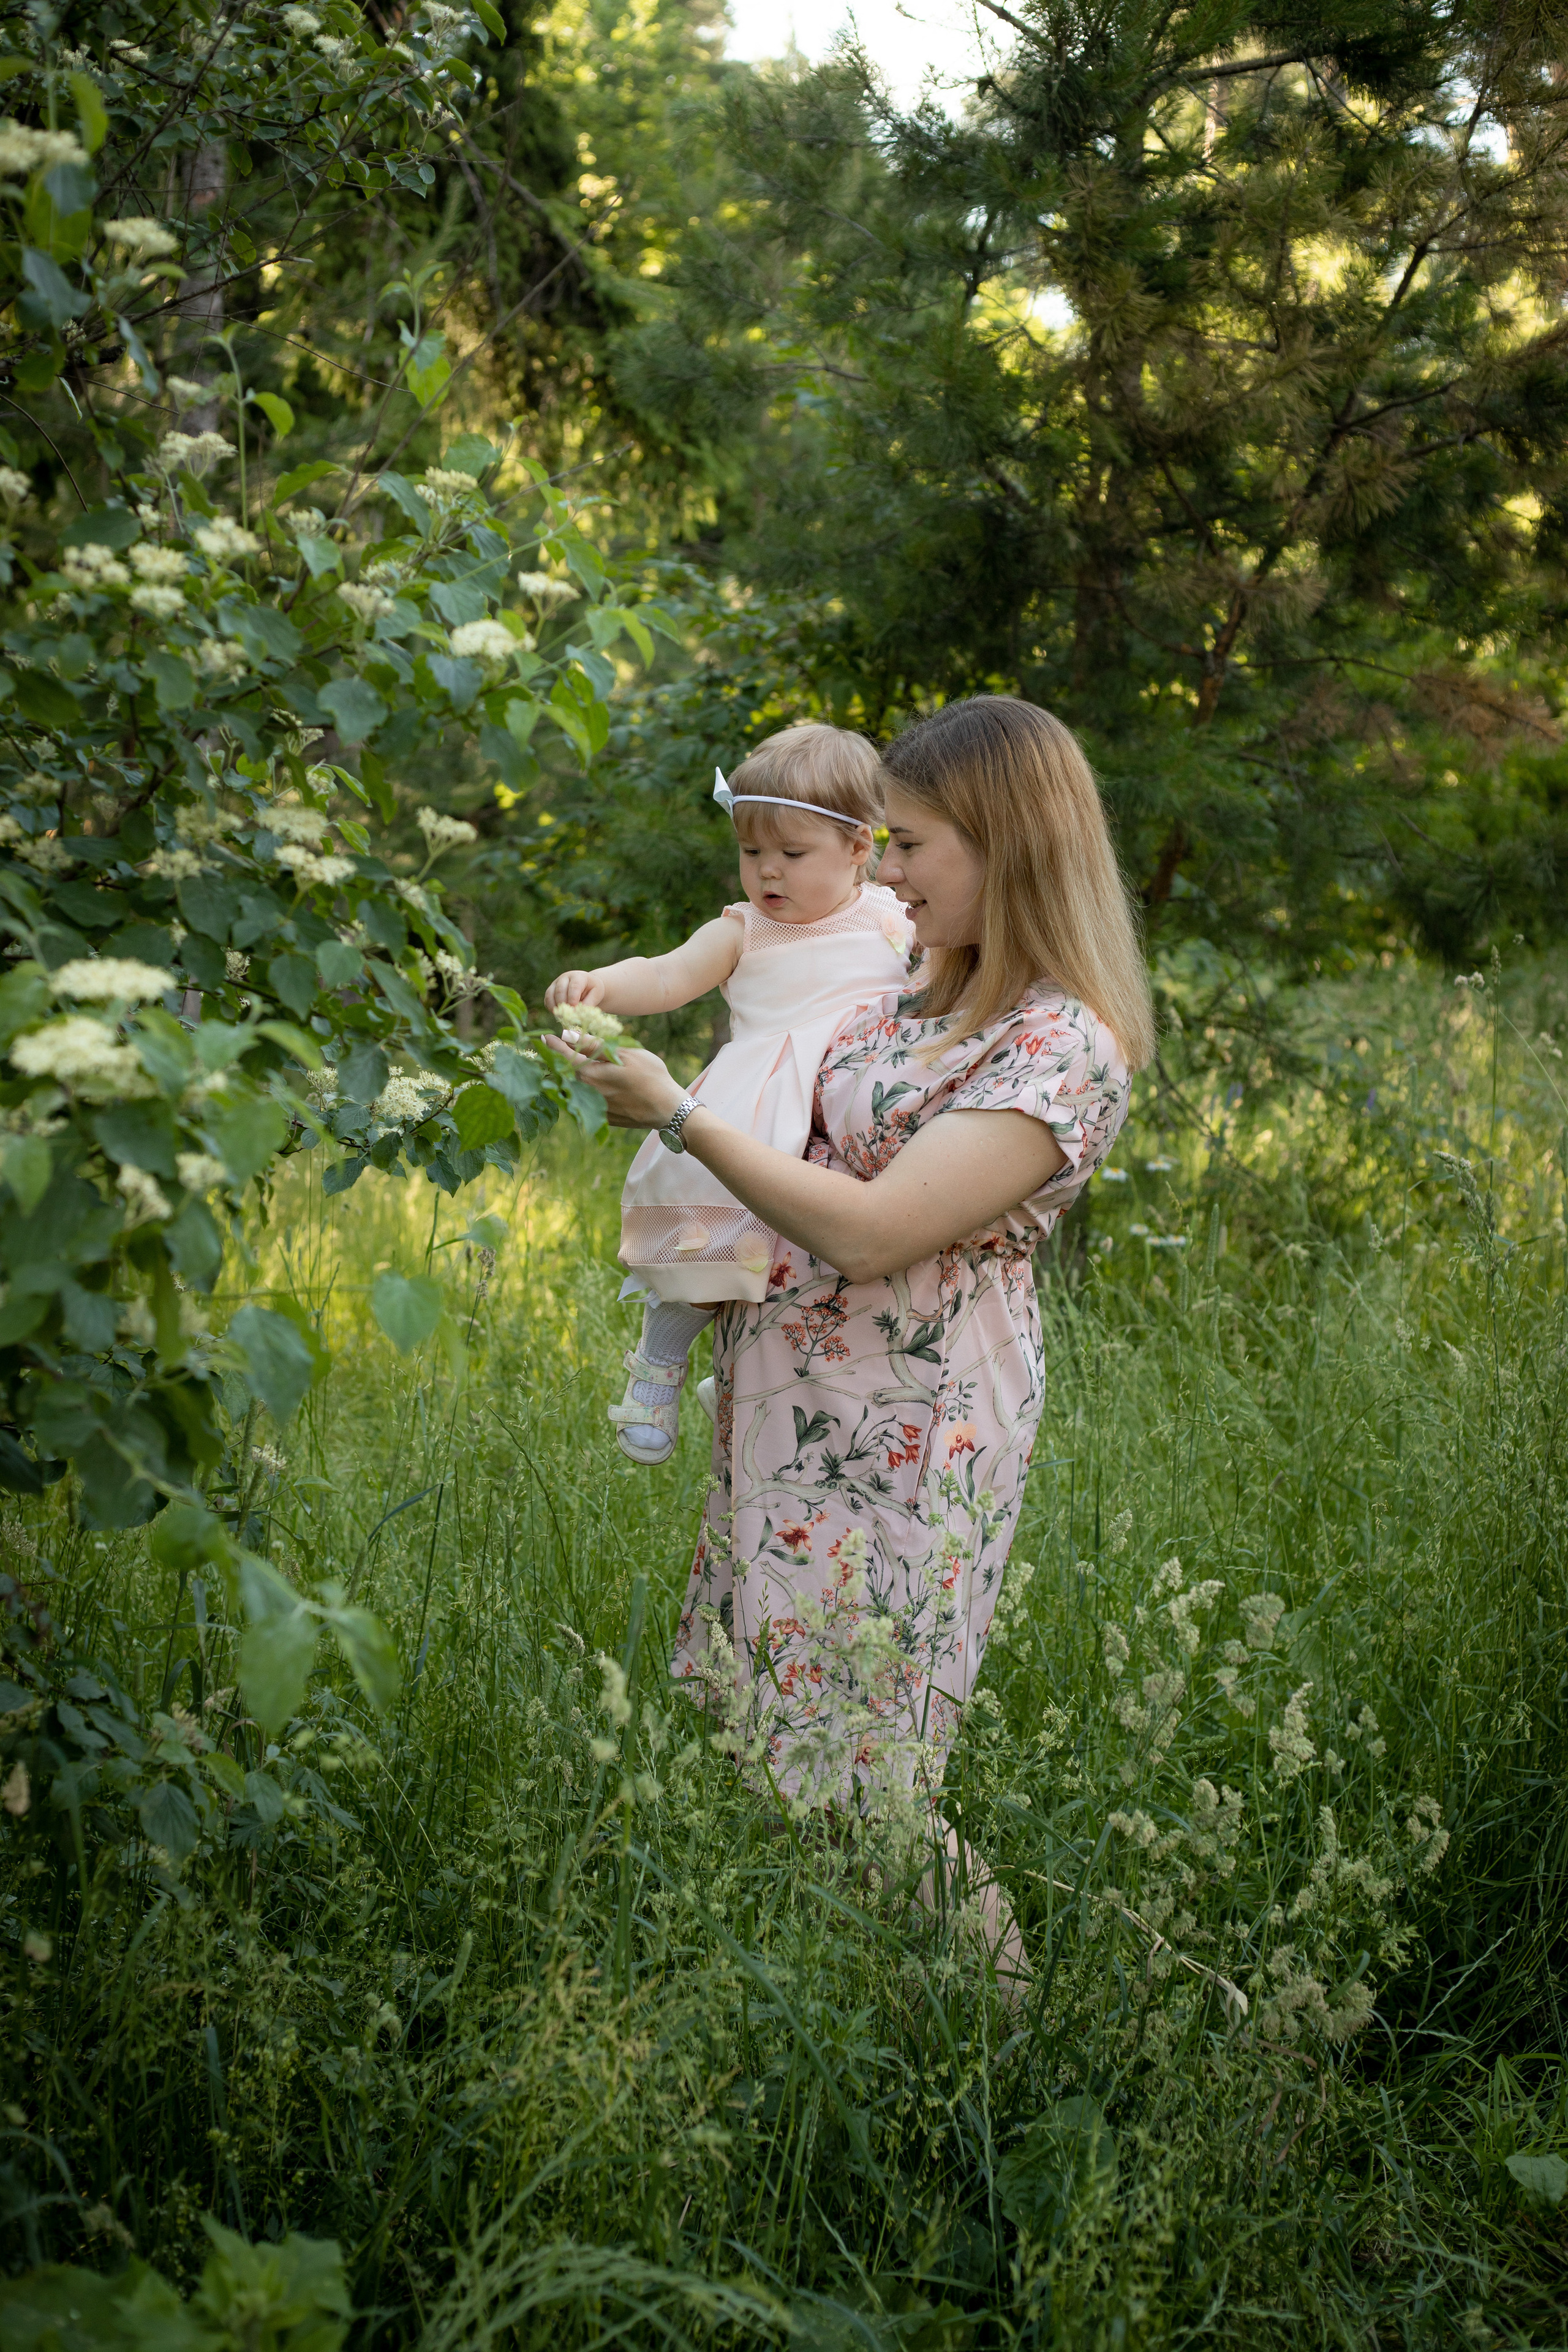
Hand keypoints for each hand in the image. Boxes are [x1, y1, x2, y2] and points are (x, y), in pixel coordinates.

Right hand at [544, 968, 605, 1012]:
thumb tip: (577, 1013)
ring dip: (555, 1007)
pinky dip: (551, 1008)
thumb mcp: (596, 995)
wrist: (587, 985)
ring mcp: (556, 983)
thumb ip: (588, 1003)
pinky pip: (547, 1000)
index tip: (574, 1009)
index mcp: (578, 976)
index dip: (573, 998)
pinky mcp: (551, 990)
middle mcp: (565, 978)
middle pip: (560, 990)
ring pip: (550, 994)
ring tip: (563, 1017)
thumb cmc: (593, 990)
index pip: (574, 986)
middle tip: (569, 1016)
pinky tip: (558, 1014)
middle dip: (564, 1004)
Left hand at [550, 1034, 688, 1129]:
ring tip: (575, 1064)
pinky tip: (595, 1084)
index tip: (545, 1035)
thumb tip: (567, 1034)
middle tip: (558, 1048)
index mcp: (588, 1074)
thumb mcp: (623, 1053)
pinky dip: (586, 1090)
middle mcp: (585, 1093)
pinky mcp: (603, 1117)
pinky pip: (588, 1101)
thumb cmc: (650, 1076)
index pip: (562, 1055)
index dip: (553, 1044)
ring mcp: (593, 1108)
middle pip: (565, 1073)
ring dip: (572, 1075)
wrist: (667, 1109)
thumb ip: (592, 1044)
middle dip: (560, 1060)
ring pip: (575, 1088)